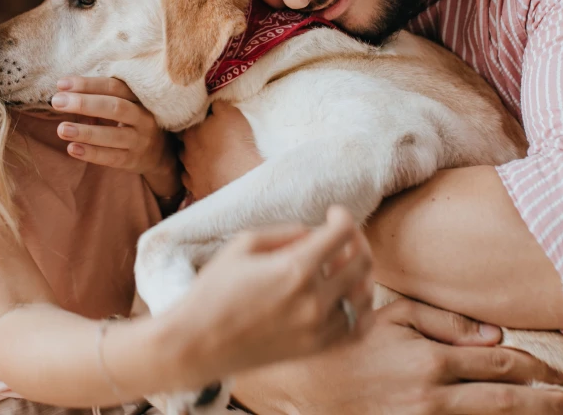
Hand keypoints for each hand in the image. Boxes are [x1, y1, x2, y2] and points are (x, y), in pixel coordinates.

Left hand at [51, 76, 179, 197]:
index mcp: (139, 97)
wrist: (158, 153)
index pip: (114, 86)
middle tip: (57, 102)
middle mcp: (143, 117)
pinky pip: (111, 157)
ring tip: (61, 129)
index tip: (61, 84)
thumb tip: (64, 95)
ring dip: (85, 131)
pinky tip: (72, 149)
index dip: (87, 84)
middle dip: (84, 103)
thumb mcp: (124, 105)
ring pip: (113, 134)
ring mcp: (140, 140)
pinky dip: (91, 153)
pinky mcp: (133, 160)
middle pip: (114, 107)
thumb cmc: (130, 122)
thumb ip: (100, 99)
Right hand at [172, 207, 374, 388]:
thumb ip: (286, 233)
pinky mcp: (317, 348)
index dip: (342, 216)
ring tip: (342, 264)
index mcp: (295, 269)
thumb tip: (315, 234)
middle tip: (341, 235)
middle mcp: (315, 300)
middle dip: (356, 239)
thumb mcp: (244, 244)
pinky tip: (349, 296)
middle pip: (362, 261)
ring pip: (366, 294)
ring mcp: (319, 329)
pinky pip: (358, 328)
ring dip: (361, 272)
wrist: (197, 343)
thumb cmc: (214, 290)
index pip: (343, 233)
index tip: (332, 213)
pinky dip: (362, 308)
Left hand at [180, 101, 261, 198]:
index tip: (200, 121)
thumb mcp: (229, 113)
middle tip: (203, 138)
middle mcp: (185, 152)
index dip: (193, 121)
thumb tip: (212, 103)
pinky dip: (196, 177)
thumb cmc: (233, 142)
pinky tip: (203, 175)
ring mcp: (189, 172)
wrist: (236, 178)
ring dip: (192, 159)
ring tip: (203, 157)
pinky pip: (192, 181)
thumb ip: (218, 106)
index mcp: (190, 132)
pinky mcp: (196, 189)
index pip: (185, 123)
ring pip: (185, 163)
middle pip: (183, 143)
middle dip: (190, 140)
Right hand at [234, 298, 562, 414]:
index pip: (500, 366)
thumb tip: (495, 336)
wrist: (309, 384)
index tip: (560, 376)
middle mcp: (434, 398)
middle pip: (507, 403)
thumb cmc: (353, 342)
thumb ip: (445, 320)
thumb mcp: (394, 315)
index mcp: (431, 361)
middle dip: (549, 406)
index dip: (537, 371)